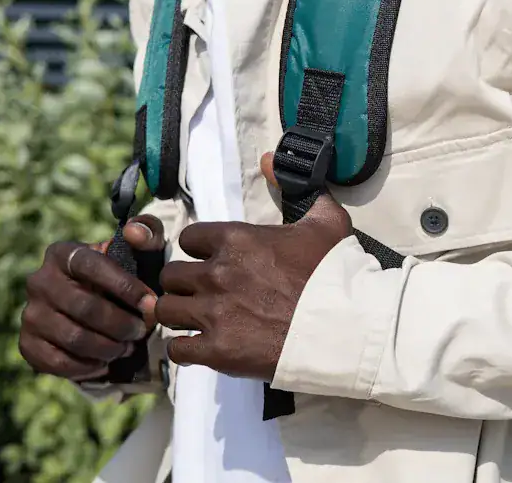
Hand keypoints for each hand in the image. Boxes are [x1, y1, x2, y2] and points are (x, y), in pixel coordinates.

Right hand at [19, 217, 165, 380]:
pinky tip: (105, 362)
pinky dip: (88, 366)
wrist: (91, 306)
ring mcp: (30, 314)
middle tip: (142, 331)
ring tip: (127, 346)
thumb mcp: (136, 250)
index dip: (125, 287)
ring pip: (74, 338)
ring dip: (109, 347)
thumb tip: (134, 233)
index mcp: (62, 253)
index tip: (151, 304)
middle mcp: (39, 281)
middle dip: (122, 324)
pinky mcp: (27, 343)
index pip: (92, 267)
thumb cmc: (119, 276)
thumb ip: (146, 231)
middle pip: (85, 308)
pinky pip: (58, 362)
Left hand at [154, 153, 352, 380]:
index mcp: (237, 240)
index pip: (189, 239)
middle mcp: (217, 274)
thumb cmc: (335, 273)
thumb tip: (268, 159)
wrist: (345, 326)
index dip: (199, 250)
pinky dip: (185, 349)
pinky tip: (200, 347)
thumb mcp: (325, 221)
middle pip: (171, 276)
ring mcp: (213, 314)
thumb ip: (297, 187)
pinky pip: (176, 349)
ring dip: (179, 316)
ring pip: (166, 311)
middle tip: (203, 294)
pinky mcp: (216, 351)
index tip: (212, 261)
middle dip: (184, 284)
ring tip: (196, 322)